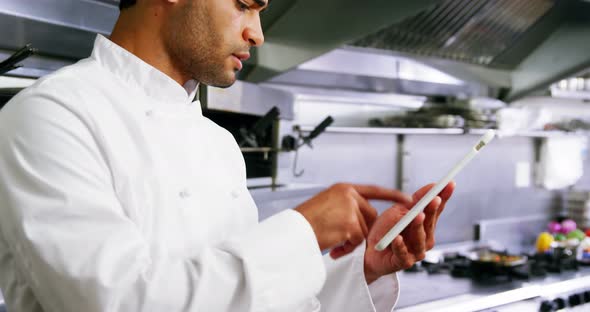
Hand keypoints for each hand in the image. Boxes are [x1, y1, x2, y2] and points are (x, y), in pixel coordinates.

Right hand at [294, 183, 411, 253]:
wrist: (293, 232)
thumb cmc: (305, 222)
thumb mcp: (326, 204)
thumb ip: (346, 206)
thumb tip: (364, 218)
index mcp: (343, 188)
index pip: (375, 190)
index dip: (392, 195)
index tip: (408, 200)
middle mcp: (349, 195)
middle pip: (370, 216)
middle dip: (361, 230)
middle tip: (344, 239)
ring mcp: (350, 209)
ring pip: (364, 231)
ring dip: (351, 241)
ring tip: (333, 242)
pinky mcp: (350, 225)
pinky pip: (357, 241)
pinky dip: (347, 249)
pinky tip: (334, 247)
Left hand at [363, 182, 454, 283]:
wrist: (369, 252)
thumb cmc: (385, 231)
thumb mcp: (398, 210)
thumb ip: (415, 201)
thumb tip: (432, 186)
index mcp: (424, 225)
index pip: (436, 209)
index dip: (443, 197)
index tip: (449, 184)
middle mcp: (424, 239)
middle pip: (430, 223)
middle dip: (433, 210)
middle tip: (435, 199)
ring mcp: (415, 252)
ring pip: (419, 238)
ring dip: (418, 226)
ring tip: (419, 216)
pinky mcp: (403, 262)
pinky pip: (403, 253)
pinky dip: (400, 245)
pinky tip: (398, 238)